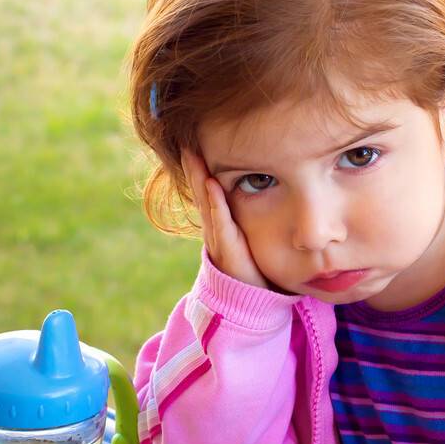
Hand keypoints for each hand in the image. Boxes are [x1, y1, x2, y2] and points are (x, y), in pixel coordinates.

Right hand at [181, 149, 269, 289]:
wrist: (251, 303)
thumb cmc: (252, 269)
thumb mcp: (247, 239)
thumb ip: (245, 220)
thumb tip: (258, 192)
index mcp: (219, 225)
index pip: (208, 191)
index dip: (199, 169)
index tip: (193, 144)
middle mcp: (215, 229)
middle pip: (201, 192)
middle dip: (192, 167)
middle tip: (185, 140)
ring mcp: (218, 239)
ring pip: (207, 203)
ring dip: (199, 178)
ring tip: (192, 154)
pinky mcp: (228, 250)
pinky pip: (222, 223)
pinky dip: (217, 204)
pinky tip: (213, 185)